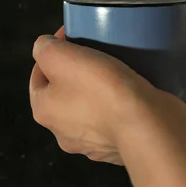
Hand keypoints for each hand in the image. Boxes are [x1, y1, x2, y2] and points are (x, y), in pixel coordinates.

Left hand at [29, 26, 159, 164]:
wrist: (147, 126)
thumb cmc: (102, 89)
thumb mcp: (63, 56)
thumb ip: (44, 47)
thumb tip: (46, 47)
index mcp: (44, 111)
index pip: (38, 75)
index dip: (54, 51)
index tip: (77, 36)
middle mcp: (62, 134)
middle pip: (64, 94)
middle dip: (77, 75)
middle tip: (98, 56)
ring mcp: (92, 146)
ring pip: (90, 111)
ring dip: (99, 94)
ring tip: (119, 75)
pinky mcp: (119, 149)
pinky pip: (116, 124)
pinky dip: (121, 110)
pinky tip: (133, 98)